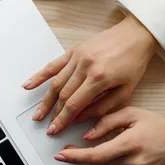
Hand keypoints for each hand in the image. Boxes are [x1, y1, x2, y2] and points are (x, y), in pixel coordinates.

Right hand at [22, 14, 158, 134]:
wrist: (136, 35)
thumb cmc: (134, 62)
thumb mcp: (125, 91)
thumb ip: (102, 107)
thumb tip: (81, 120)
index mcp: (99, 78)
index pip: (75, 104)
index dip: (63, 120)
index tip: (55, 130)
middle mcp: (85, 66)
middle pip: (63, 95)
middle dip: (54, 114)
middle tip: (48, 127)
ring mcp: (77, 57)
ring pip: (55, 82)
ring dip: (45, 101)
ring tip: (38, 114)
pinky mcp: (74, 51)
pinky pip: (53, 65)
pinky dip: (39, 76)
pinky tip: (28, 85)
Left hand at [54, 107, 164, 164]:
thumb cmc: (160, 127)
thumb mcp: (133, 114)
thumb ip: (107, 122)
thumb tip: (86, 135)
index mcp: (130, 144)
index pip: (96, 155)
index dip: (75, 156)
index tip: (62, 152)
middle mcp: (133, 164)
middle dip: (75, 164)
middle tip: (61, 159)